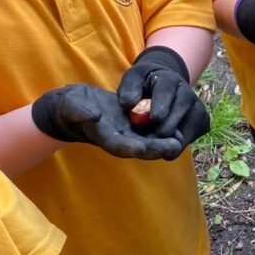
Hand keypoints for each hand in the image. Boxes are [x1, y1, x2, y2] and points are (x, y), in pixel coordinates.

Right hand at [32, 84, 182, 160]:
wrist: (77, 106)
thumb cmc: (71, 107)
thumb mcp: (72, 106)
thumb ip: (81, 112)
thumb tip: (94, 115)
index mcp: (106, 139)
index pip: (123, 147)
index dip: (138, 148)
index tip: (149, 147)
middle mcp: (121, 140)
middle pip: (143, 148)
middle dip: (159, 147)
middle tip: (176, 144)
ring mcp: (130, 135)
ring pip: (152, 141)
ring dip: (167, 141)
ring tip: (183, 136)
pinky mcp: (137, 126)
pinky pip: (154, 131)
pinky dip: (166, 130)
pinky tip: (180, 124)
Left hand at [116, 47, 209, 149]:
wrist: (163, 88)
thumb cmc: (144, 86)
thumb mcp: (132, 80)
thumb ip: (128, 89)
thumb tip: (129, 104)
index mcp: (169, 79)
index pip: (167, 89)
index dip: (162, 104)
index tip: (155, 118)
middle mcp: (188, 91)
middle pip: (183, 108)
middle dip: (169, 124)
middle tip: (156, 138)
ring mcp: (198, 106)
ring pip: (192, 124)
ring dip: (175, 138)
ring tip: (159, 146)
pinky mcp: (203, 121)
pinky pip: (194, 136)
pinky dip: (180, 144)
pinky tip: (167, 146)